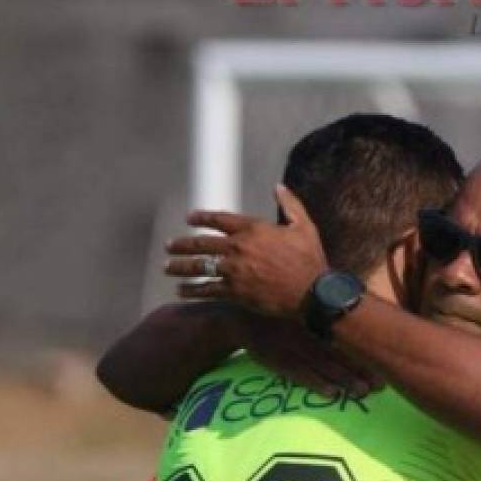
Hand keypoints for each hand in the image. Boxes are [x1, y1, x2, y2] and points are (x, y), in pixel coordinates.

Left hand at [164, 185, 327, 316]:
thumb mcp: (305, 227)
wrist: (312, 294)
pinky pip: (207, 290)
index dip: (202, 217)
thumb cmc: (310, 260)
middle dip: (182, 244)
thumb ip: (290, 205)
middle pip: (201, 244)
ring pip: (199, 267)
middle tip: (168, 246)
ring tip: (167, 267)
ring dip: (180, 266)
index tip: (189, 218)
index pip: (219, 219)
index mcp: (253, 229)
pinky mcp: (235, 292)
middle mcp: (239, 248)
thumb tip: (278, 187)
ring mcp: (234, 271)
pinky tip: (181, 291)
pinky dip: (192, 290)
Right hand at [241, 312, 383, 397]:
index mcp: (316, 318)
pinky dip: (315, 383)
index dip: (364, 352)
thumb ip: (326, 315)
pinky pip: (299, 374)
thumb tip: (359, 321)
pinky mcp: (277, 360)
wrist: (241, 316)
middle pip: (339, 353)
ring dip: (343, 380)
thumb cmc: (279, 313)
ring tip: (361, 392)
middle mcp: (308, 331)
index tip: (382, 365)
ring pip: (323, 365)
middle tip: (379, 386)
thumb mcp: (302, 307)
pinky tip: (331, 393)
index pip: (346, 337)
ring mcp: (292, 346)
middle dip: (360, 370)